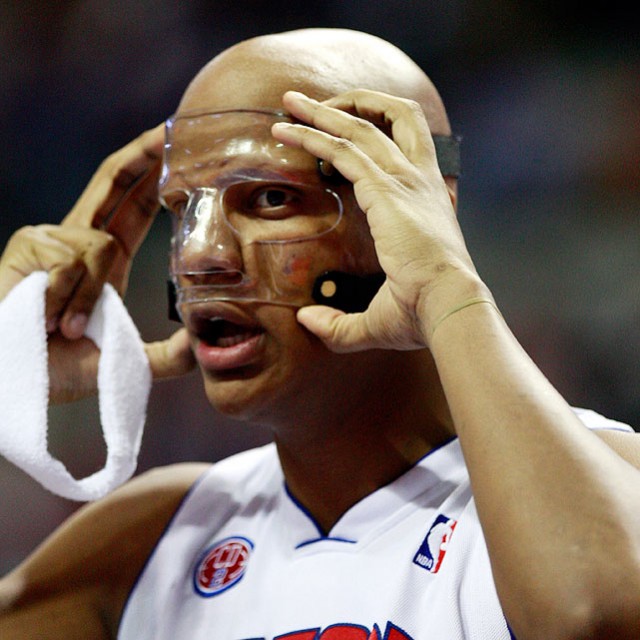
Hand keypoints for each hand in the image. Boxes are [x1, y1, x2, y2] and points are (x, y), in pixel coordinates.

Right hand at [0, 125, 194, 402]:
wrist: (21, 383)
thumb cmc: (65, 367)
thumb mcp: (130, 358)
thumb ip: (171, 353)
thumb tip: (207, 343)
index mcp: (107, 256)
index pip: (136, 203)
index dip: (156, 175)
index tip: (179, 150)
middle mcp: (79, 238)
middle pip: (113, 181)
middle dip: (142, 155)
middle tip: (169, 128)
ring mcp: (50, 238)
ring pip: (100, 245)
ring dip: (91, 296)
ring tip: (70, 327)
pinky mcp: (27, 246)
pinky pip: (71, 260)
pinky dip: (69, 296)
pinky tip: (51, 316)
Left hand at [271, 90, 485, 352]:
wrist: (447, 306)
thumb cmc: (423, 314)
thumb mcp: (378, 320)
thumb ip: (340, 323)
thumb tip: (307, 321)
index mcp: (427, 202)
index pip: (402, 150)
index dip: (371, 136)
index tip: (337, 136)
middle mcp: (420, 181)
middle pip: (391, 119)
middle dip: (351, 104)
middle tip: (311, 104)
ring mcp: (405, 180)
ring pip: (361, 127)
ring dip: (323, 111)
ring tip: (290, 102)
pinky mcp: (386, 187)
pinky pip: (343, 149)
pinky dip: (314, 135)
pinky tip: (288, 130)